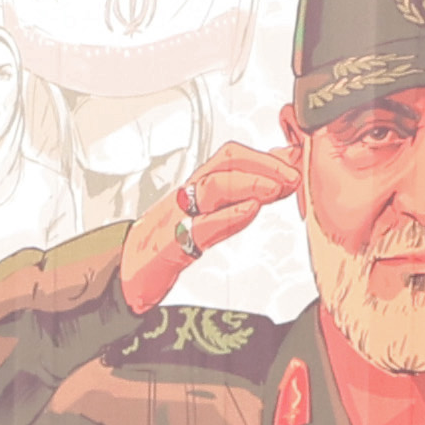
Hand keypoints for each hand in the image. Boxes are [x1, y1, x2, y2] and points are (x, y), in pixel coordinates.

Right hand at [116, 141, 300, 312]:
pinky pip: (200, 226)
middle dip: (264, 163)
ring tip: (277, 188)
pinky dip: (228, 216)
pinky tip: (249, 211)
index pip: (235, 157)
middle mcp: (189, 195)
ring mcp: (178, 217)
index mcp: (199, 186)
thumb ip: (241, 197)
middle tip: (293, 173)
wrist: (127, 270)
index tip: (297, 159)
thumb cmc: (169, 241)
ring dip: (249, 183)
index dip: (268, 154)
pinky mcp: (171, 246)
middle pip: (225, 161)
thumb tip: (277, 178)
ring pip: (213, 187)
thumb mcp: (210, 216)